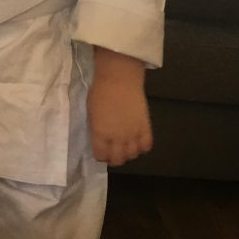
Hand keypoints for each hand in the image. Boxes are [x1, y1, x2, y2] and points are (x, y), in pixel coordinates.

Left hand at [87, 47, 152, 166]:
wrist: (119, 79)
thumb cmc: (100, 92)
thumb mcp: (91, 114)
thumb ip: (96, 130)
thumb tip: (101, 139)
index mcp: (100, 134)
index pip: (101, 156)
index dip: (100, 155)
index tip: (101, 150)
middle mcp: (117, 138)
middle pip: (118, 160)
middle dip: (114, 158)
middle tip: (113, 151)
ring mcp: (133, 134)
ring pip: (133, 155)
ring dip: (128, 153)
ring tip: (125, 145)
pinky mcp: (145, 127)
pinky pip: (146, 146)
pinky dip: (142, 147)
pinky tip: (137, 141)